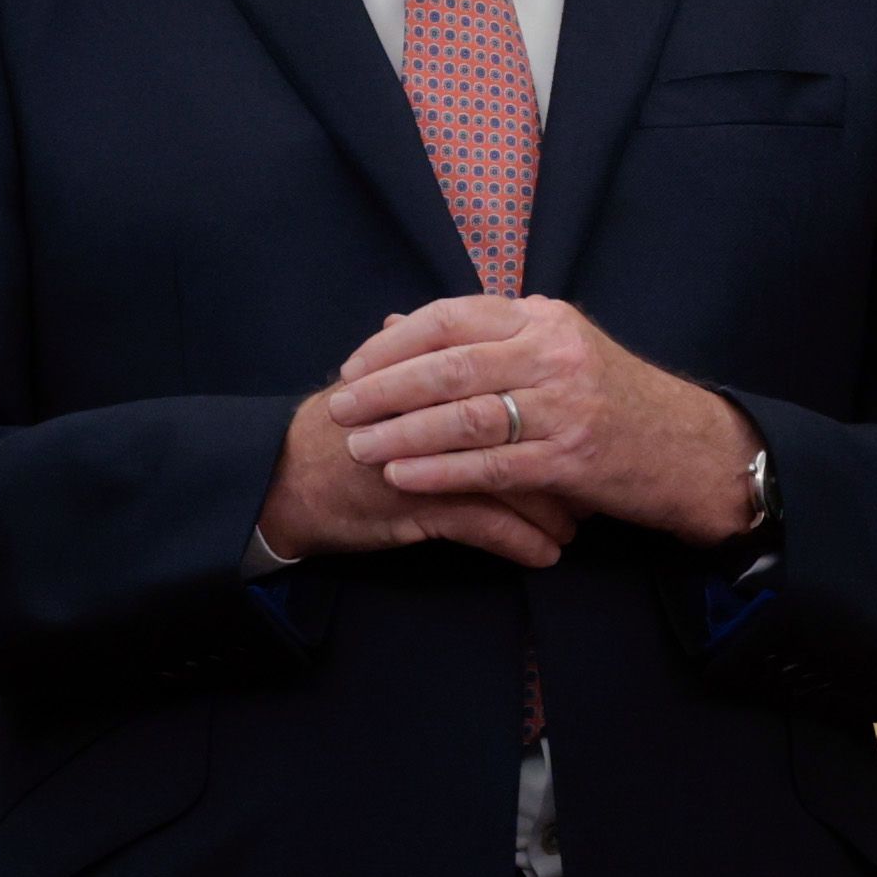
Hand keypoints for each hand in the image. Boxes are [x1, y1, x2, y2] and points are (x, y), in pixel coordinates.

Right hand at [261, 364, 566, 568]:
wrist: (283, 482)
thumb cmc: (333, 435)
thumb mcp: (373, 385)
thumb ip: (406, 355)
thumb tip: (421, 321)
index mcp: (428, 369)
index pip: (507, 376)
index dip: (549, 402)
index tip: (577, 426)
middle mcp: (434, 404)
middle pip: (523, 422)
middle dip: (564, 458)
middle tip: (593, 481)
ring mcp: (429, 453)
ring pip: (516, 476)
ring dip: (553, 508)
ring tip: (574, 526)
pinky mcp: (420, 503)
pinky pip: (490, 524)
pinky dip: (524, 543)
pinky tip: (545, 555)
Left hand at [328, 293, 761, 545]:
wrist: (692, 450)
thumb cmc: (611, 399)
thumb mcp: (552, 350)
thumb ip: (479, 337)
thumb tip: (394, 322)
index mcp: (543, 318)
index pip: (451, 315)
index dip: (393, 342)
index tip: (353, 365)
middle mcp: (554, 352)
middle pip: (449, 364)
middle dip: (384, 388)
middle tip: (339, 407)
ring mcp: (567, 405)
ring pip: (465, 416)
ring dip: (403, 434)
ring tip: (359, 447)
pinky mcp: (573, 458)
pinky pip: (491, 465)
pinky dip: (441, 472)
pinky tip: (402, 479)